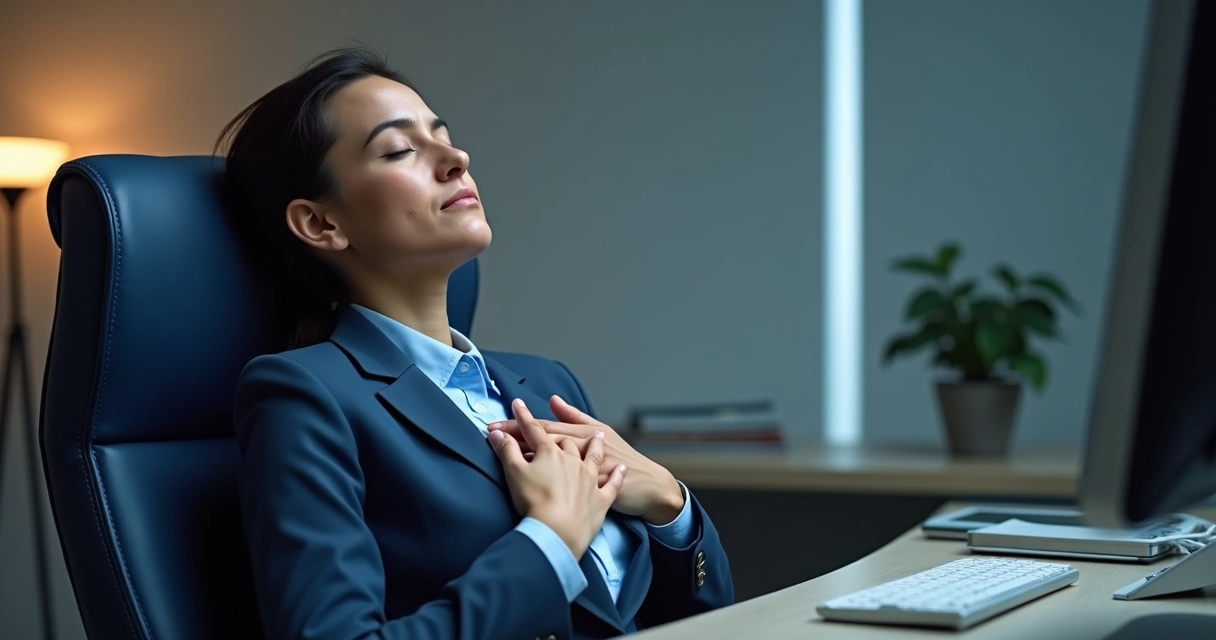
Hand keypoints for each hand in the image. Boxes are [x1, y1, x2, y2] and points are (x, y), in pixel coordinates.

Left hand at [488, 396, 685, 524]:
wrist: (650, 486)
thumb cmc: (624, 460)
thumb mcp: (602, 431)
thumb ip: (576, 416)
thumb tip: (554, 399)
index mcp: (583, 433)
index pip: (545, 426)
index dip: (519, 423)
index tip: (496, 422)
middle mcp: (583, 447)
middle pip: (543, 438)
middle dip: (515, 434)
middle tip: (490, 431)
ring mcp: (587, 467)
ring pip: (552, 456)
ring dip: (526, 451)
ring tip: (502, 449)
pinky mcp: (592, 486)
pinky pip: (565, 481)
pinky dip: (547, 478)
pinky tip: (530, 479)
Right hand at [488, 398, 626, 558]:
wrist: (558, 531)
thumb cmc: (534, 502)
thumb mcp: (514, 473)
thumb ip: (507, 451)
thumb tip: (497, 433)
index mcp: (551, 452)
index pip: (534, 430)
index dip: (523, 418)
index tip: (517, 404)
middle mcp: (573, 460)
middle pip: (563, 441)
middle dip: (556, 433)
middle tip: (550, 431)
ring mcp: (589, 478)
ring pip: (594, 456)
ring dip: (595, 446)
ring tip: (598, 436)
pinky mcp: (600, 499)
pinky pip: (612, 484)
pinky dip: (617, 476)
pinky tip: (621, 470)